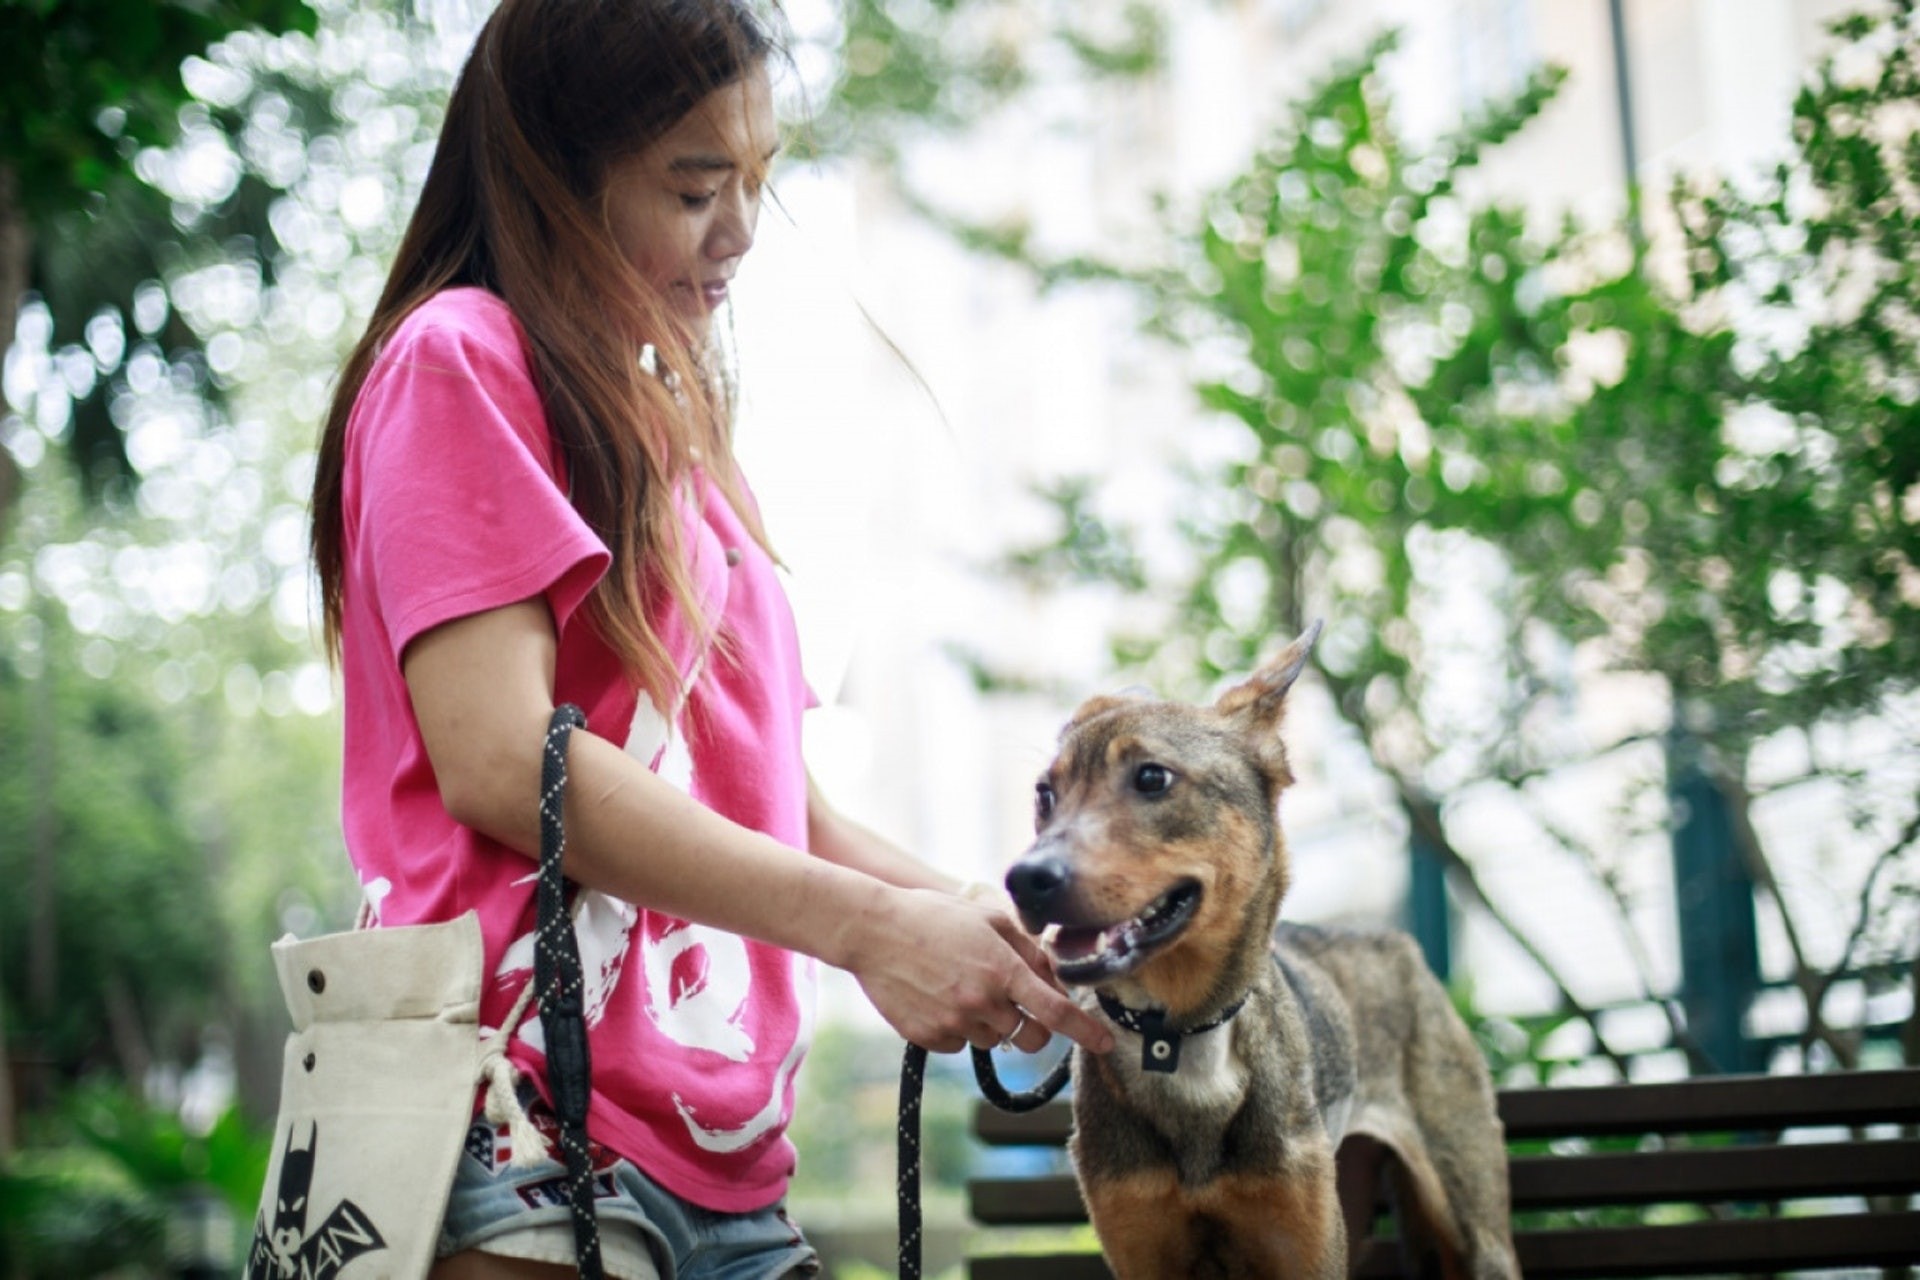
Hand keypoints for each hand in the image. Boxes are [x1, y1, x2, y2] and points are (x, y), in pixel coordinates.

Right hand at [844, 887, 1113, 1055]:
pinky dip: (959, 1027)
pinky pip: (960, 1043)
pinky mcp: (928, 1037)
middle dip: (1035, 1028)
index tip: (1106, 1043)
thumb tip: (1054, 977)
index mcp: (1003, 969)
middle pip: (1030, 1038)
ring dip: (991, 1021)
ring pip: (994, 1040)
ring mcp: (954, 1023)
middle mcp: (982, 1001)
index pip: (1057, 1011)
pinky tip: (939, 996)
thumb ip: (1027, 949)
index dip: (1086, 1032)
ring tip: (962, 985)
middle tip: (1019, 1004)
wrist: (873, 931)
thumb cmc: (934, 917)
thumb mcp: (988, 919)